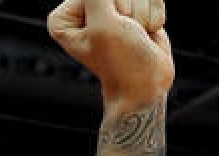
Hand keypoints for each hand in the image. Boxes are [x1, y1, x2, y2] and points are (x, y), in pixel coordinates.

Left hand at [47, 0, 173, 108]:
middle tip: (124, 35)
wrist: (147, 84)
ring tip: (134, 35)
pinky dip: (154, 15)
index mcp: (64, 17)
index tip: (107, 33)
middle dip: (127, 11)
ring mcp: (111, 9)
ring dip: (142, 15)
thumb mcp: (103, 24)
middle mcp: (85, 10)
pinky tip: (146, 32)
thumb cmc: (122, 61)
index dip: (108, 8)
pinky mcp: (134, 10)